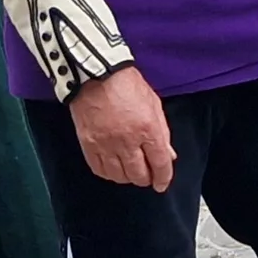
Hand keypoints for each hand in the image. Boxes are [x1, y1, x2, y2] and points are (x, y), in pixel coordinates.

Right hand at [67, 64, 176, 190]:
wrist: (95, 73)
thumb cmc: (126, 84)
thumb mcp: (153, 104)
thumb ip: (162, 132)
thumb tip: (169, 155)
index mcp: (148, 128)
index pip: (160, 163)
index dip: (163, 178)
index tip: (161, 184)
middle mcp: (127, 140)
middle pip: (139, 175)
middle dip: (145, 178)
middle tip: (146, 174)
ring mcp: (106, 144)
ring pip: (119, 176)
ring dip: (127, 177)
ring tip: (129, 169)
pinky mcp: (89, 144)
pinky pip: (100, 170)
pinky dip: (109, 173)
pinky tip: (113, 167)